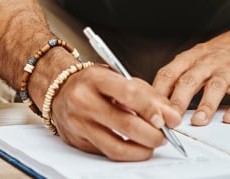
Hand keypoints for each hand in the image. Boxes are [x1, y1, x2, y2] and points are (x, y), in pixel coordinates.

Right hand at [50, 65, 181, 160]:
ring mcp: (78, 123)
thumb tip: (171, 117)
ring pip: (116, 147)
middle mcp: (83, 101)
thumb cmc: (92, 82)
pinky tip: (133, 146)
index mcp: (95, 79)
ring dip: (141, 150)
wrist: (59, 88)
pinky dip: (126, 153)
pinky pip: (106, 153)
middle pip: (126, 125)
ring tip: (151, 145)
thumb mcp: (117, 76)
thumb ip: (147, 94)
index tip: (168, 120)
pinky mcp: (77, 141)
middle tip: (163, 136)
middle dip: (152, 135)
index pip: (130, 94)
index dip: (152, 109)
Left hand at [152, 22, 229, 125]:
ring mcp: (229, 70)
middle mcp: (208, 62)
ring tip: (198, 121)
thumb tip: (158, 100)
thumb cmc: (221, 54)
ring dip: (205, 105)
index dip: (158, 91)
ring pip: (214, 87)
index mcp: (191, 58)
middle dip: (178, 101)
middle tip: (171, 119)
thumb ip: (179, 76)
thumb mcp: (196, 58)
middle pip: (189, 80)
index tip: (151, 108)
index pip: (169, 73)